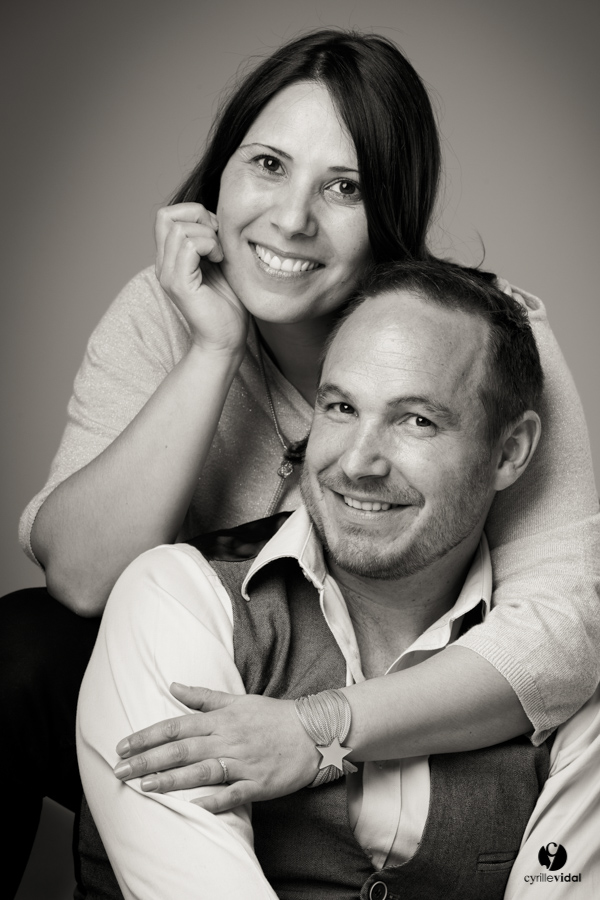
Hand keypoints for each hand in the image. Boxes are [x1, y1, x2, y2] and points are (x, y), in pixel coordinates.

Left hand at [113, 684, 318, 813]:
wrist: (315, 732)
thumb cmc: (273, 716)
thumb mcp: (238, 700)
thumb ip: (204, 696)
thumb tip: (172, 685)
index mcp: (221, 719)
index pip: (176, 726)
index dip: (147, 736)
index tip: (123, 746)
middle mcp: (228, 739)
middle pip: (181, 750)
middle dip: (148, 760)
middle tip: (119, 770)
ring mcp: (243, 762)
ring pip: (202, 771)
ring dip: (172, 779)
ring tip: (145, 786)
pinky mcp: (259, 783)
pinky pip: (233, 793)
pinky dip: (214, 800)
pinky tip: (194, 808)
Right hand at [155, 203, 247, 354]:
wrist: (226, 340)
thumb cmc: (228, 305)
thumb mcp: (219, 263)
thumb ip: (210, 241)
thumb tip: (215, 216)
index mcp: (170, 258)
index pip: (166, 215)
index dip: (193, 214)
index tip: (216, 232)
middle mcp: (163, 265)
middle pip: (165, 215)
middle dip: (198, 217)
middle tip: (217, 238)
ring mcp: (169, 275)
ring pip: (179, 229)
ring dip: (208, 235)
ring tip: (220, 254)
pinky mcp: (180, 285)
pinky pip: (190, 246)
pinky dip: (210, 245)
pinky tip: (220, 261)